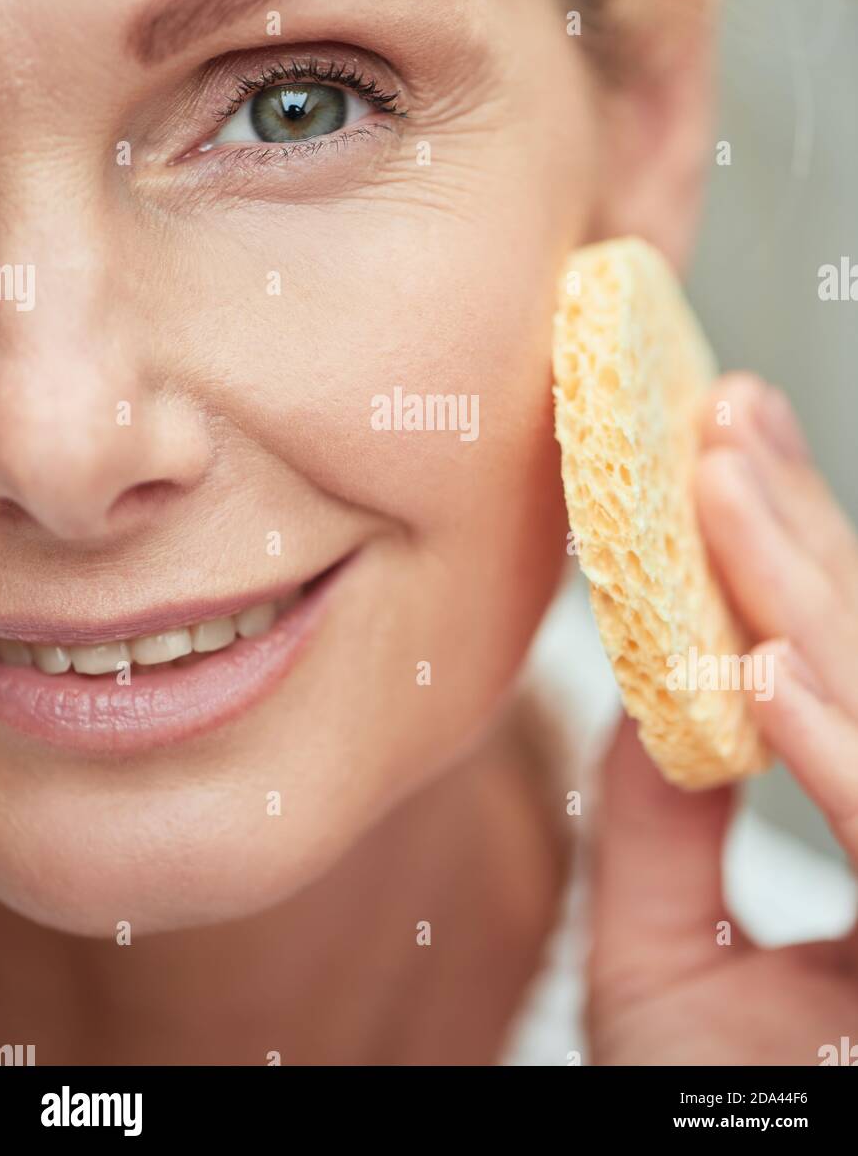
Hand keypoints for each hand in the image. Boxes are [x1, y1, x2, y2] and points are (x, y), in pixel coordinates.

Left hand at [587, 372, 857, 1064]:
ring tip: (718, 481)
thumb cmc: (727, 1123)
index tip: (721, 445)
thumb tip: (662, 688)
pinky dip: (847, 754)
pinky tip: (757, 671)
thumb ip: (665, 837)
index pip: (850, 689)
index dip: (796, 562)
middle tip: (719, 415)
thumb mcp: (675, 986)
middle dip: (802, 540)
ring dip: (813, 601)